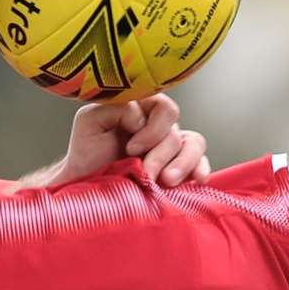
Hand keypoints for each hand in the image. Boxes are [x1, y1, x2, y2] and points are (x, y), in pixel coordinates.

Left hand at [42, 94, 209, 187]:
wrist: (86, 184)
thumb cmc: (87, 151)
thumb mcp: (90, 120)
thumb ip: (116, 107)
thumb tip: (142, 118)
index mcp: (140, 108)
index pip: (163, 105)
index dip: (152, 128)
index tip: (131, 149)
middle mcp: (158, 125)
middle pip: (176, 130)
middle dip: (161, 154)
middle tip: (146, 172)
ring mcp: (171, 147)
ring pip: (194, 143)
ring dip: (182, 164)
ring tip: (165, 181)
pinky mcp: (180, 168)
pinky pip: (201, 162)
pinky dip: (201, 169)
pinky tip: (197, 180)